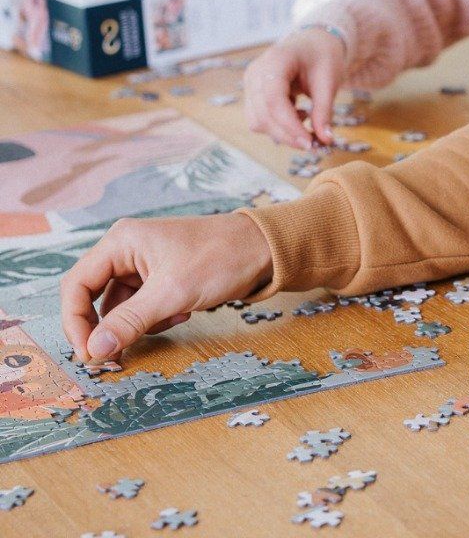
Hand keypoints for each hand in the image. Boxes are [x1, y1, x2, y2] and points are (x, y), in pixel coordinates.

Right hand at [60, 212, 273, 361]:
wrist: (264, 249)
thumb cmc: (220, 258)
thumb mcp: (172, 293)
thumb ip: (129, 322)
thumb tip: (92, 352)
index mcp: (121, 242)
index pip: (77, 285)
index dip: (75, 322)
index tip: (87, 354)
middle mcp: (127, 249)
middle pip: (94, 298)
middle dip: (110, 327)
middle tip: (119, 354)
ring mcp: (144, 263)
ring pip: (120, 306)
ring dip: (140, 323)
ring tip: (172, 318)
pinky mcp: (162, 276)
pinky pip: (143, 306)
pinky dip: (157, 317)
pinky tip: (183, 313)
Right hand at [244, 29, 346, 148]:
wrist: (313, 41)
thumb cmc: (322, 55)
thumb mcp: (329, 80)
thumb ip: (325, 110)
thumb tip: (325, 140)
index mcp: (276, 60)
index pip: (274, 100)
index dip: (289, 125)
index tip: (309, 142)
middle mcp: (256, 72)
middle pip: (262, 115)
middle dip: (287, 135)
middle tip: (314, 143)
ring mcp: (250, 83)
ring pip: (257, 121)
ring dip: (282, 132)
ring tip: (307, 119)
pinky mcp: (252, 93)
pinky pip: (259, 118)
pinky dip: (278, 126)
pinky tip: (298, 114)